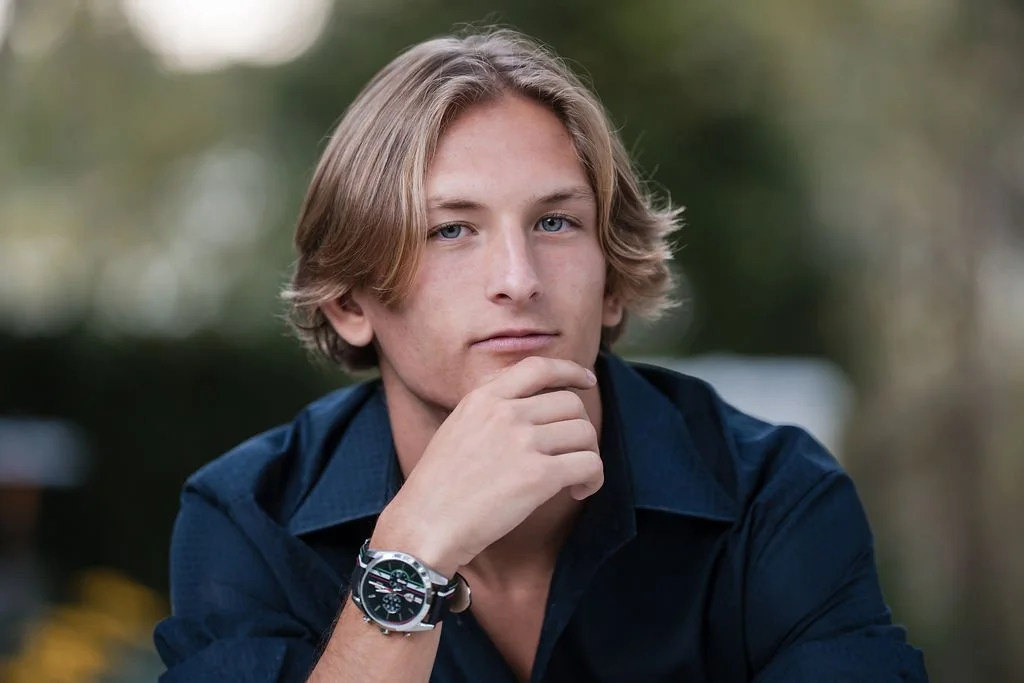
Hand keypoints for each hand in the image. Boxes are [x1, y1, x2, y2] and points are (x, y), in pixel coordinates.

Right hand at [374, 356, 603, 575]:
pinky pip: (589, 464)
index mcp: (483, 398)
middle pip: (571, 404)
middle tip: (574, 453)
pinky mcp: (538, 476)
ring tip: (575, 478)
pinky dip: (592, 478)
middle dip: (580, 429)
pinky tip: (577, 491)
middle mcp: (505, 413)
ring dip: (588, 455)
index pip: (538, 367)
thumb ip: (490, 412)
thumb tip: (531, 410)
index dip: (571, 371)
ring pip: (585, 433)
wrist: (425, 525)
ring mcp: (523, 442)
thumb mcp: (457, 428)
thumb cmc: (438, 488)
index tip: (587, 381)